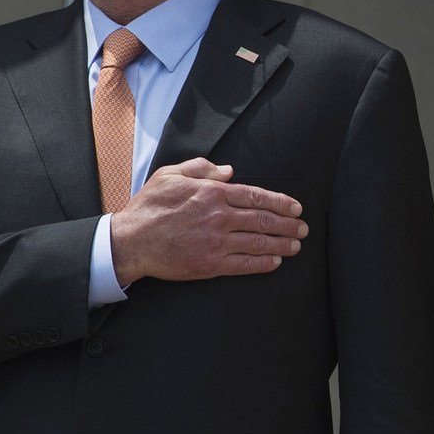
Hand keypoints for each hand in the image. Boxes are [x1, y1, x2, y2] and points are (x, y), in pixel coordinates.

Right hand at [110, 158, 307, 285]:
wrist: (131, 241)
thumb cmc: (149, 207)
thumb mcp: (171, 176)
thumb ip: (201, 169)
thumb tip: (229, 171)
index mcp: (212, 193)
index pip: (256, 196)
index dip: (280, 203)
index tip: (295, 208)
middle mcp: (219, 217)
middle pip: (263, 220)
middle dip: (287, 225)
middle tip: (303, 229)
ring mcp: (216, 242)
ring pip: (258, 243)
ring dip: (282, 244)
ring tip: (296, 245)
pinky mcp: (211, 264)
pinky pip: (244, 264)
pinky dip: (263, 263)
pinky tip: (275, 262)